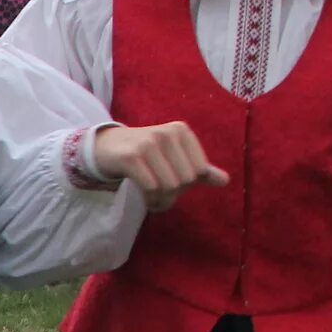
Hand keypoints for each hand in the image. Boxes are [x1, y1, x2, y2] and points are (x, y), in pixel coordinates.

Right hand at [89, 121, 224, 211]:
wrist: (107, 147)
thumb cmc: (145, 154)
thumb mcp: (174, 156)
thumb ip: (200, 169)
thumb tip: (225, 181)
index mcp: (181, 131)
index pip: (199, 171)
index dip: (188, 184)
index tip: (174, 183)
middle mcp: (167, 134)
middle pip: (184, 180)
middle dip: (173, 194)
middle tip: (161, 194)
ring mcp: (148, 144)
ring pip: (168, 186)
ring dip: (161, 200)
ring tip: (153, 198)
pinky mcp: (131, 157)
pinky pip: (151, 188)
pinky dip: (150, 200)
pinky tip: (145, 199)